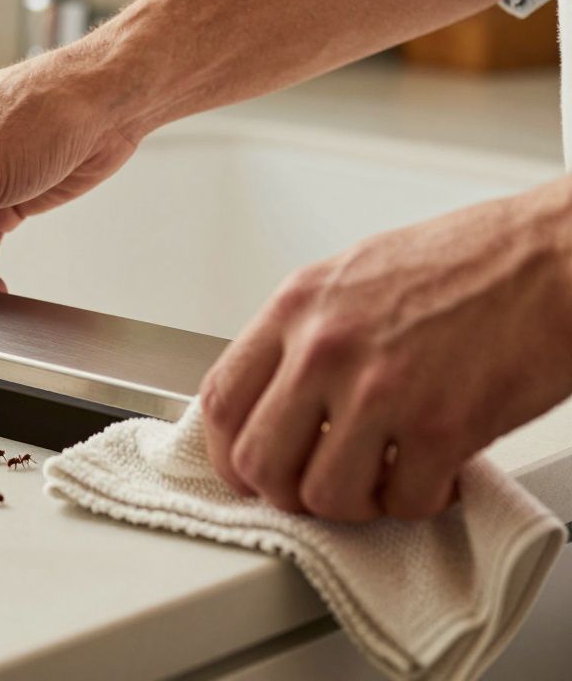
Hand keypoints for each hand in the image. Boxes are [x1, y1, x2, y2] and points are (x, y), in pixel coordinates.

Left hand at [201, 180, 571, 520]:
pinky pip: (403, 501)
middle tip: (319, 484)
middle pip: (259, 462)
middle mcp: (326, 348)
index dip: (227, 451)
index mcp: (298, 307)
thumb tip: (276, 394)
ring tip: (382, 479)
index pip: (222, 399)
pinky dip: (419, 501)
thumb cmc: (468, 261)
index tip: (247, 469)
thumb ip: (304, 334)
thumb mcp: (353, 276)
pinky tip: (435, 473)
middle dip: (286, 490)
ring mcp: (381, 390)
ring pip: (324, 496)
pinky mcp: (442, 427)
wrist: (555, 257)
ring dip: (354, 504)